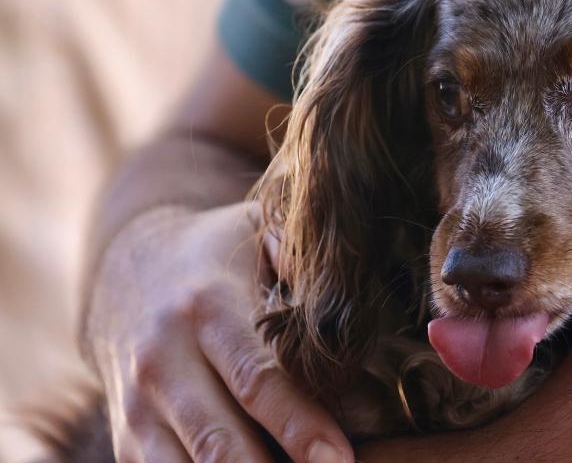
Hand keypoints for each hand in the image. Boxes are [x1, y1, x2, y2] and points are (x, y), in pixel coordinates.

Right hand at [83, 202, 353, 462]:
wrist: (125, 269)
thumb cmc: (216, 255)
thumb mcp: (257, 233)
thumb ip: (300, 262)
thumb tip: (343, 305)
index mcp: (206, 309)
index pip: (256, 378)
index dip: (299, 424)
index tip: (338, 457)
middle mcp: (163, 361)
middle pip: (218, 441)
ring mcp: (138, 406)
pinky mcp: (126, 437)